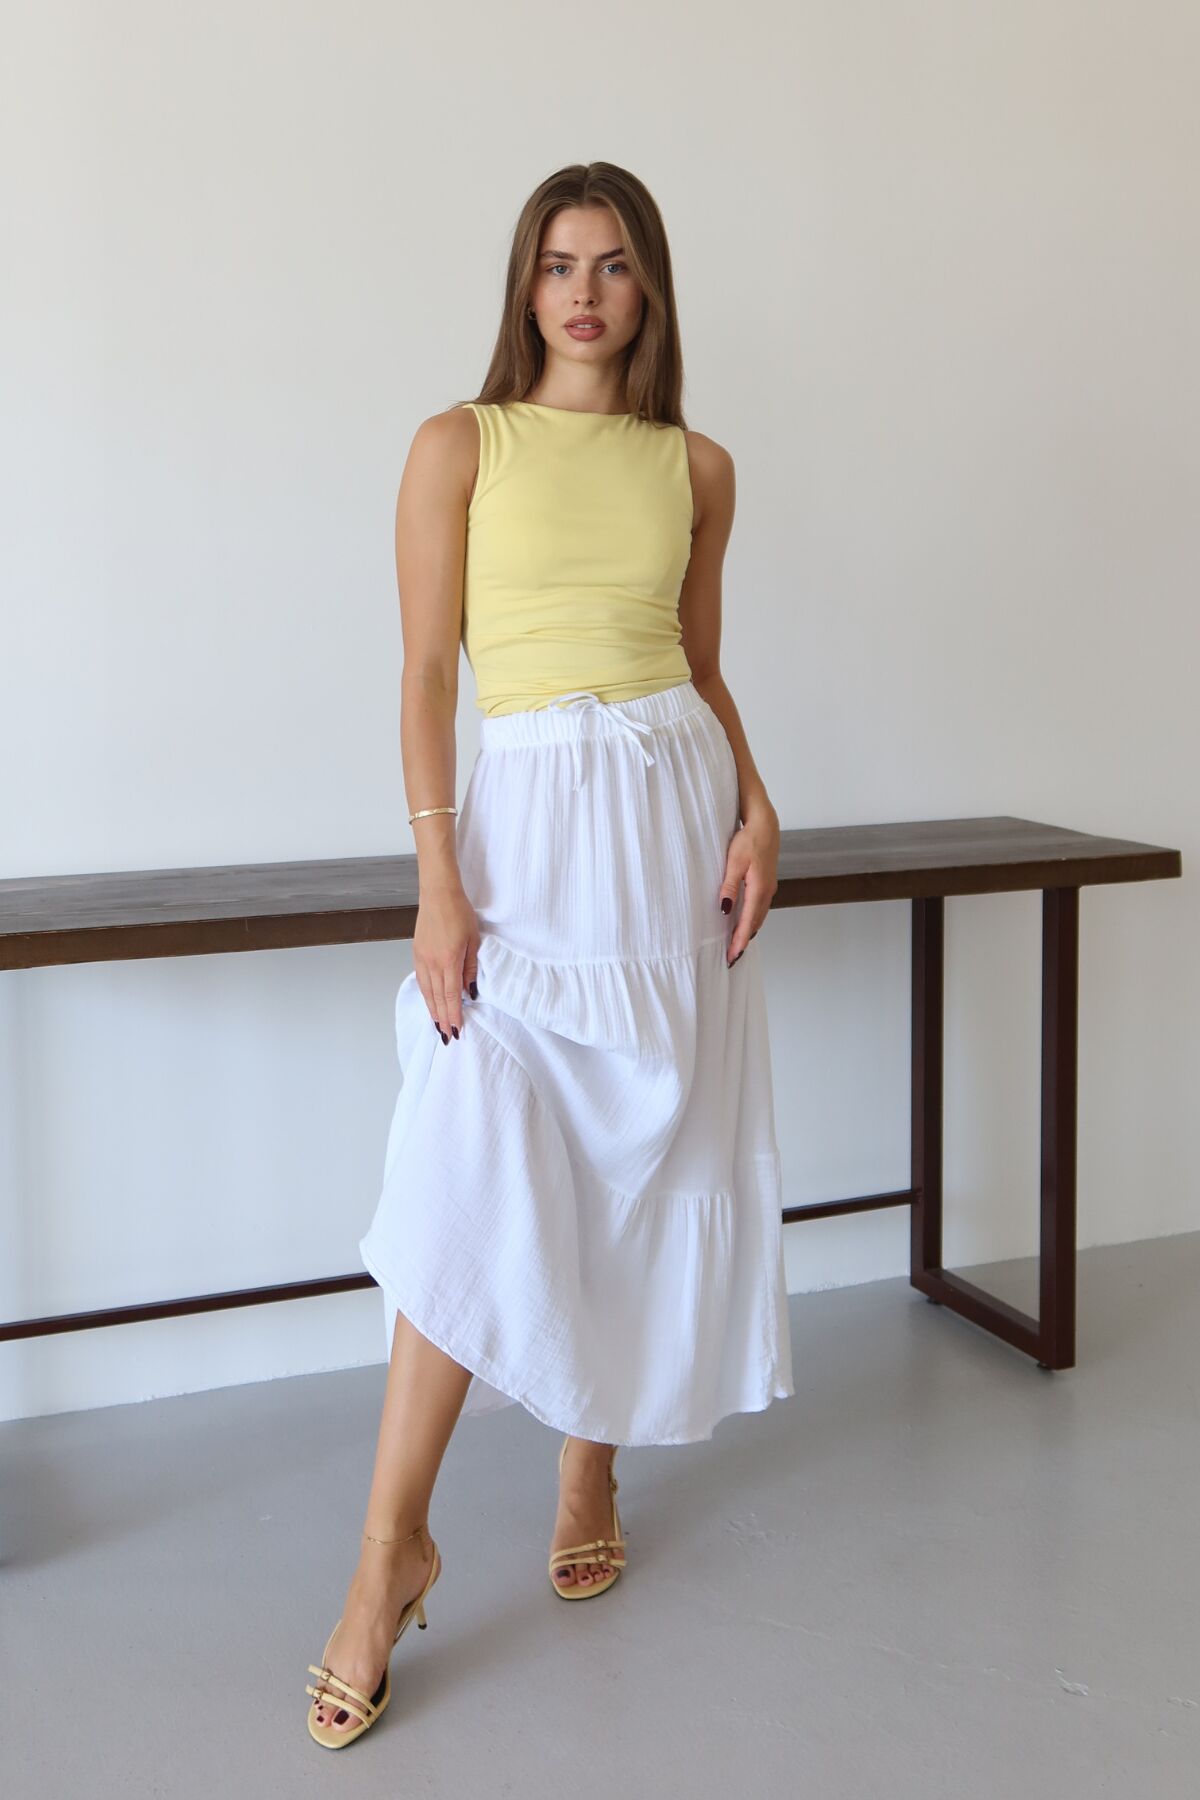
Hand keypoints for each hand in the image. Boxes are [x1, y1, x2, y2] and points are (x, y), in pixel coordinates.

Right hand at [413, 887, 480, 1040]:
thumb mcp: (473, 940)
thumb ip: (470, 969)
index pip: (451, 996)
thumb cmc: (459, 913)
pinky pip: (421, 980)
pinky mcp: (417, 953)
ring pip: (427, 992)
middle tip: (446, 1035)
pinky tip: (430, 1001)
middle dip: (442, 1019)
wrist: (438, 894)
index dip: (453, 1015)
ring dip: (432, 1010)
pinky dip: (426, 995)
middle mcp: (432, 963)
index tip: (456, 1030)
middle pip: (437, 998)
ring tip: (437, 1024)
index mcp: (448, 961)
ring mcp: (422, 959)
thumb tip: (470, 991)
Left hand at [718, 804, 779, 964]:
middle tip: (732, 957)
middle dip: (743, 941)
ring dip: (748, 932)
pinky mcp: (767, 883)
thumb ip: (730, 887)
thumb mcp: (734, 862)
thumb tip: (725, 909)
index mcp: (759, 889)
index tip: (732, 956)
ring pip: (758, 917)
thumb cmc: (749, 840)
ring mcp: (769, 888)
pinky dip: (752, 920)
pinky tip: (745, 923)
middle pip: (755, 924)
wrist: (766, 824)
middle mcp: (767, 892)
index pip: (747, 922)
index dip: (739, 941)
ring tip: (737, 945)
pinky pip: (760, 908)